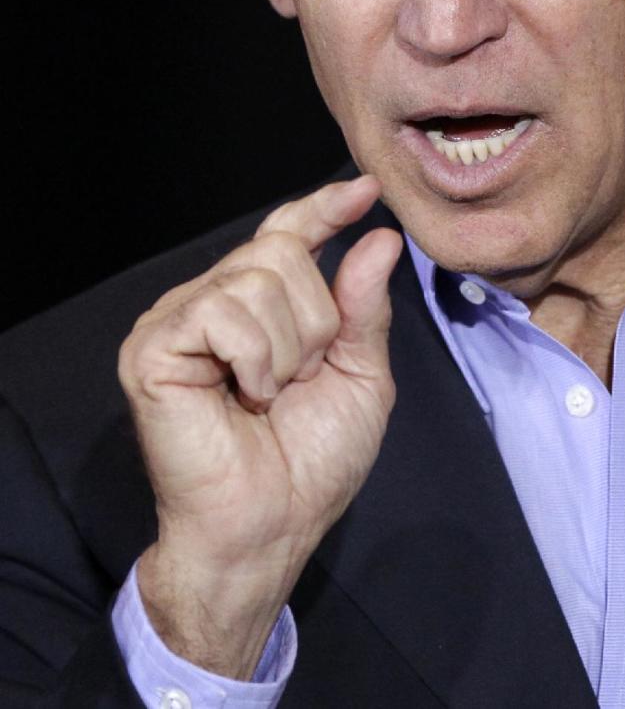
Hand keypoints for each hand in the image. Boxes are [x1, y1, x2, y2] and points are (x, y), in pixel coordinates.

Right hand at [118, 175, 402, 676]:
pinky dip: (255, 358)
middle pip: (282, 248)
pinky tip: (245, 395)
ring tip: (269, 394)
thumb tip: (379, 237)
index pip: (288, 233)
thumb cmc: (311, 462)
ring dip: (288, 346)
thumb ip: (364, 307)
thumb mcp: (360, 375)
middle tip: (299, 379)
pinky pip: (223, 310)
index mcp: (260, 306)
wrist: (271, 525)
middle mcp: (214, 300)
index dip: (323, 208)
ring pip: (257, 276)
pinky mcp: (153, 346)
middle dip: (316, 319)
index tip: (365, 191)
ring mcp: (179, 319)